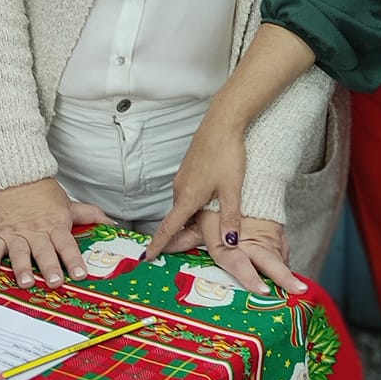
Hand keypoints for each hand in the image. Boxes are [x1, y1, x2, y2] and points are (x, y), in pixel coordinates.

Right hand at [0, 178, 112, 287]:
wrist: (14, 176)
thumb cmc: (42, 193)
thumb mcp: (68, 204)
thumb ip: (90, 215)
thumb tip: (112, 223)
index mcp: (55, 226)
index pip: (67, 245)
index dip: (74, 260)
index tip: (81, 274)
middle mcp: (36, 232)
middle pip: (45, 252)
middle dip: (50, 267)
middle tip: (55, 281)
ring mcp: (16, 234)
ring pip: (20, 253)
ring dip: (22, 268)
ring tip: (26, 282)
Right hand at [144, 113, 246, 263]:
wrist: (223, 123)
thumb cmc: (227, 153)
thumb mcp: (232, 189)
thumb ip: (229, 218)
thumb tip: (229, 243)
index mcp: (187, 196)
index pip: (168, 227)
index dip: (158, 244)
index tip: (147, 257)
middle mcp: (180, 188)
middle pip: (177, 219)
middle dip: (180, 235)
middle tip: (189, 248)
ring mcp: (183, 178)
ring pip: (184, 205)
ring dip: (190, 218)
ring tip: (203, 228)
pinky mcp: (189, 169)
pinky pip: (188, 193)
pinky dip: (194, 204)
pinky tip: (209, 202)